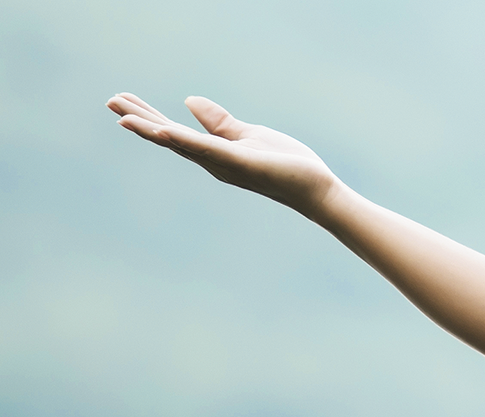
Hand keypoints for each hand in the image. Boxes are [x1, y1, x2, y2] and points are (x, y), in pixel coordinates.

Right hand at [106, 94, 341, 216]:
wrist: (314, 188)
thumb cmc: (285, 165)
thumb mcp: (246, 134)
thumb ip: (218, 122)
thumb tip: (188, 101)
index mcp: (213, 152)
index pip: (174, 132)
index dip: (147, 117)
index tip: (121, 102)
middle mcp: (213, 161)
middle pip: (169, 138)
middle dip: (140, 120)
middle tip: (110, 101)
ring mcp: (225, 164)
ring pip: (182, 144)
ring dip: (152, 130)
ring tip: (123, 117)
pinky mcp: (241, 163)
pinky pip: (209, 150)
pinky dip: (186, 141)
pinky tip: (164, 131)